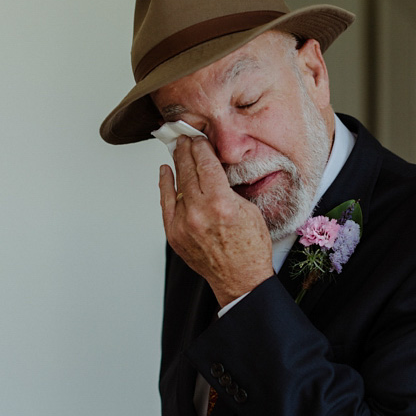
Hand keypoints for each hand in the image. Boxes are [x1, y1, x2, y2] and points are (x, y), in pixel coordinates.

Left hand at [159, 136, 273, 306]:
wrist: (240, 279)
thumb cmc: (250, 248)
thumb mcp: (249, 209)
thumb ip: (228, 188)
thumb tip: (213, 169)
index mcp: (221, 204)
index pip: (206, 164)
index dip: (201, 147)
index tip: (199, 137)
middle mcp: (199, 213)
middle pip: (189, 170)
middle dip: (186, 150)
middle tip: (185, 136)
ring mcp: (183, 224)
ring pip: (176, 185)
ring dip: (177, 164)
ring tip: (177, 149)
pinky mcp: (174, 234)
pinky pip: (166, 203)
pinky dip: (165, 185)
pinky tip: (166, 171)